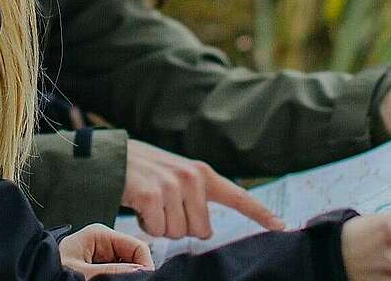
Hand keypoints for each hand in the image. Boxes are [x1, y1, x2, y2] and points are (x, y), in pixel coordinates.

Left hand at [59, 223, 154, 277]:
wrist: (32, 271)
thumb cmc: (50, 268)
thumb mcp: (83, 271)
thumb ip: (112, 271)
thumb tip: (141, 271)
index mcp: (100, 234)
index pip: (137, 246)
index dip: (145, 265)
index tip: (145, 280)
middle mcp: (104, 242)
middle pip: (135, 257)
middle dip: (135, 271)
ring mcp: (102, 254)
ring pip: (128, 266)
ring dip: (125, 276)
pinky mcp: (99, 265)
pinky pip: (117, 272)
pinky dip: (118, 278)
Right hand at [122, 140, 285, 238]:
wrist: (108, 158)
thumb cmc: (143, 171)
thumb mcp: (175, 174)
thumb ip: (195, 195)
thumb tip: (205, 230)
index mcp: (202, 173)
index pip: (238, 196)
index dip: (260, 214)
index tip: (282, 226)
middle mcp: (192, 178)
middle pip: (201, 230)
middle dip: (180, 226)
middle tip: (162, 206)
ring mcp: (172, 186)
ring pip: (178, 233)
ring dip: (160, 225)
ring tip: (148, 202)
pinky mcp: (151, 195)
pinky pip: (157, 230)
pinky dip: (146, 224)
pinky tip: (138, 204)